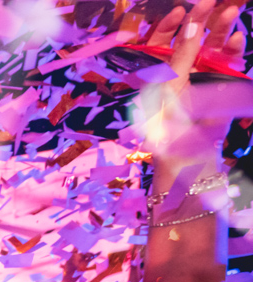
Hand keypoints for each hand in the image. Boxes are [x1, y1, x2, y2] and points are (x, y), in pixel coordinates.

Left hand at [144, 1, 245, 161]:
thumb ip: (182, 54)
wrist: (187, 152)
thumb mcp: (170, 84)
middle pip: (192, 38)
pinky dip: (233, 50)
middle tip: (211, 2)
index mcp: (160, 70)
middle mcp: (181, 68)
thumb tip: (191, 22)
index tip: (179, 9)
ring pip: (213, 46)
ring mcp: (202, 73)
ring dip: (221, 29)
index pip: (162, 41)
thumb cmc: (168, 122)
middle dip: (202, 19)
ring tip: (231, 12)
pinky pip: (228, 62)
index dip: (169, 25)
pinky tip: (235, 39)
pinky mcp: (221, 82)